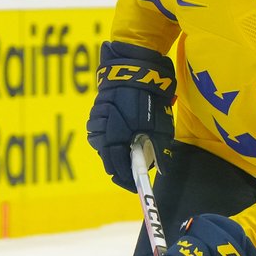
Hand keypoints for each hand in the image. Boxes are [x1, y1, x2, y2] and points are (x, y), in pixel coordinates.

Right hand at [86, 40, 175, 190]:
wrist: (135, 70)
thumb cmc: (150, 98)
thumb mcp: (159, 126)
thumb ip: (157, 150)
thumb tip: (159, 169)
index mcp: (117, 135)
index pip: (117, 166)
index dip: (125, 179)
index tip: (134, 186)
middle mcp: (103, 129)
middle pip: (108, 158)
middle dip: (120, 168)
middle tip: (132, 174)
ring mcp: (97, 120)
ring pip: (102, 146)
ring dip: (114, 153)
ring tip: (128, 156)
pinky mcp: (97, 112)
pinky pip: (100, 133)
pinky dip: (110, 140)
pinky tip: (121, 139)